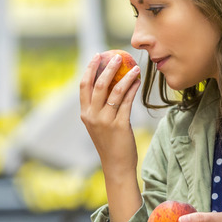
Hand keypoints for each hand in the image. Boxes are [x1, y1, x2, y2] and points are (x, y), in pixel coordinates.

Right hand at [79, 52, 141, 176]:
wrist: (116, 165)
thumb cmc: (110, 143)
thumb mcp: (99, 123)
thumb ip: (100, 106)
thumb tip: (111, 82)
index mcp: (85, 113)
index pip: (83, 85)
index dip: (90, 68)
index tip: (98, 56)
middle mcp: (92, 116)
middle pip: (98, 85)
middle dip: (108, 68)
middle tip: (117, 57)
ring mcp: (105, 121)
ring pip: (115, 91)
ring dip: (125, 76)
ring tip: (134, 67)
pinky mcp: (120, 125)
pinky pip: (127, 102)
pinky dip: (133, 89)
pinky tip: (138, 81)